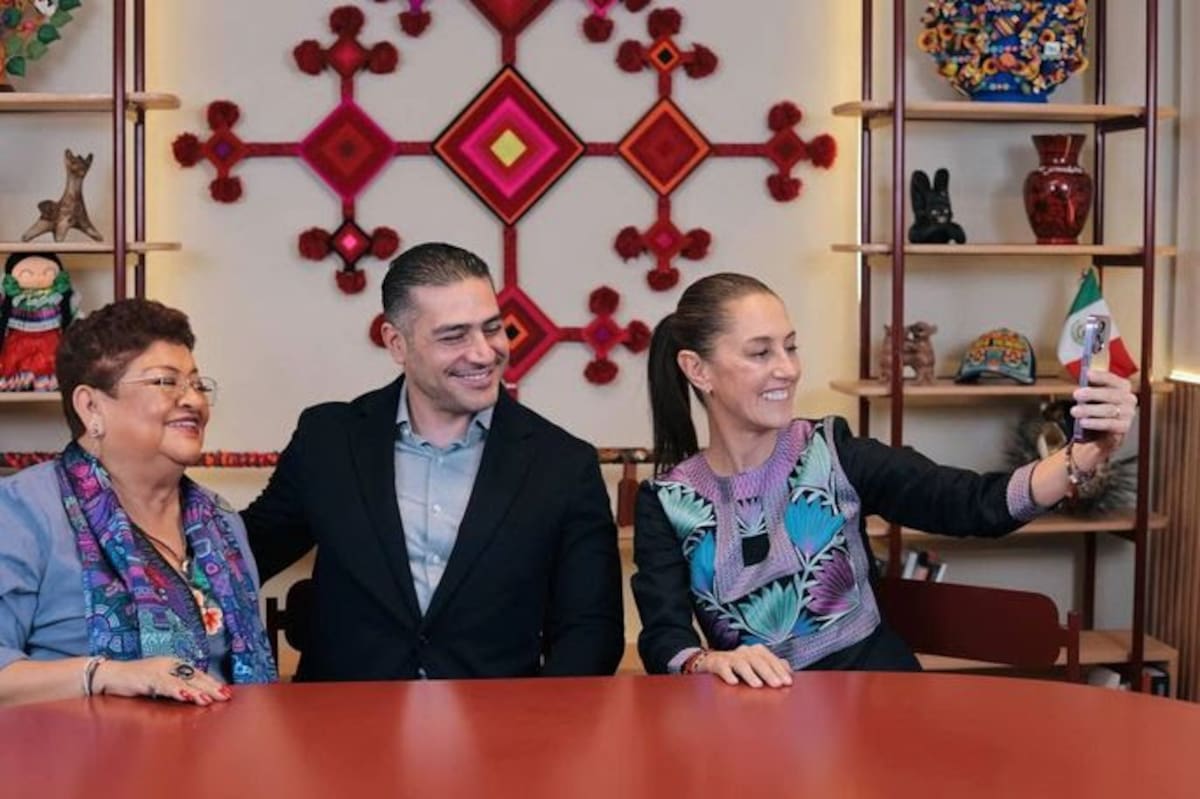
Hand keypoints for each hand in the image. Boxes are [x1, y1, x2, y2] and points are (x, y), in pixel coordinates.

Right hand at [92, 657, 231, 705]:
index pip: (196, 673)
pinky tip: (187, 696)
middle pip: (194, 676)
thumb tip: (191, 696)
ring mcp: (158, 670)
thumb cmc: (133, 681)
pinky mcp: (147, 678)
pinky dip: (177, 690)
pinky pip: (165, 685)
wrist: (108, 675)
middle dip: (210, 686)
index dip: (211, 682)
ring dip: (197, 690)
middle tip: (225, 695)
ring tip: (210, 699)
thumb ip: (172, 687)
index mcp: (172, 664)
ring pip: (182, 680)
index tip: (225, 691)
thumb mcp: (157, 683)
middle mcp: (168, 664)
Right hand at [695, 644, 792, 687]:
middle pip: (758, 660)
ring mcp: (729, 657)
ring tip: (758, 685)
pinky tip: (733, 682)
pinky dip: (728, 674)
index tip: (788, 682)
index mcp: (755, 651)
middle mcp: (744, 652)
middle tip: (777, 685)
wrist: (710, 661)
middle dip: (768, 672)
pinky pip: (722, 667)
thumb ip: (772, 666)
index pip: (770, 658)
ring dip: (750, 674)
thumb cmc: (738, 666)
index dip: (779, 669)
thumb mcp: (756, 664)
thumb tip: (788, 669)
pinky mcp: (716, 663)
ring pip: (741, 664)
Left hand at [1070, 368, 1137, 470]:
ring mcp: (1128, 414)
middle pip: (1110, 395)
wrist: (1103, 433)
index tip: (1087, 374)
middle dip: (1092, 394)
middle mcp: (1128, 399)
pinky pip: (1109, 424)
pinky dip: (1095, 423)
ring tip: (1074, 411)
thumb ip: (1089, 388)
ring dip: (1089, 410)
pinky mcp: (1124, 427)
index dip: (1100, 376)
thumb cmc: (1097, 409)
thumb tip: (1081, 378)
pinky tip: (1083, 422)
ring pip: (1108, 410)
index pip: (1112, 379)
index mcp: (1122, 387)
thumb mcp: (1093, 397)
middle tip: (1076, 394)